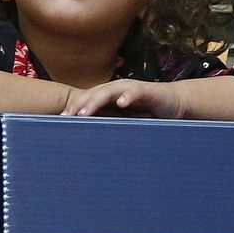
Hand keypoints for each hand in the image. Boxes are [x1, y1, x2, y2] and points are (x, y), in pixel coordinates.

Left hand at [62, 79, 184, 119]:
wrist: (174, 103)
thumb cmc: (147, 113)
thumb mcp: (124, 121)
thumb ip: (109, 126)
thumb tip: (89, 144)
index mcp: (108, 96)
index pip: (87, 100)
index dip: (73, 108)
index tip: (59, 120)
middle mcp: (116, 89)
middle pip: (93, 94)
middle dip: (79, 105)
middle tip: (66, 117)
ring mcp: (130, 88)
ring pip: (109, 91)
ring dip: (96, 101)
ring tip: (85, 112)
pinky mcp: (147, 90)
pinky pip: (135, 91)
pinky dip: (127, 96)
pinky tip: (120, 104)